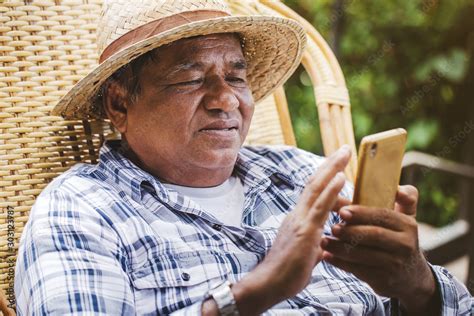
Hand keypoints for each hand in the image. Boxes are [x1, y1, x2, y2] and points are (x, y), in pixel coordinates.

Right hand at [226, 145, 351, 315]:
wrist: (269, 284)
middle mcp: (297, 214)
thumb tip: (322, 247)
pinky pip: (321, 206)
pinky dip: (331, 189)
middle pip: (314, 183)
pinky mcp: (305, 231)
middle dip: (330, 165)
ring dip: (332, 168)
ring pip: (316, 188)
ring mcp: (300, 220)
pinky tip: (342, 177)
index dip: (325, 176)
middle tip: (344, 149)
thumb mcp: (304, 255)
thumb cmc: (285, 273)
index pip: (313, 193)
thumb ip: (314, 246)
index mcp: (297, 219)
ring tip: (345, 153)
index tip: (337, 164)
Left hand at [321, 185, 438, 314]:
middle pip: (374, 235)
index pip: (383, 215)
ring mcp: (395, 264)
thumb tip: (397, 187)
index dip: (361, 213)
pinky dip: (340, 263)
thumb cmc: (399, 239)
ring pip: (364, 254)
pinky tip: (327, 256)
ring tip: (324, 241)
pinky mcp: (384, 280)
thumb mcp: (407, 219)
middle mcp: (405, 245)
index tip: (342, 211)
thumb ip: (406, 199)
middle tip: (332, 227)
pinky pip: (358, 270)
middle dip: (350, 231)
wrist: (411, 278)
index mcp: (408, 225)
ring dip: (341, 248)